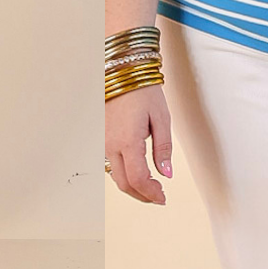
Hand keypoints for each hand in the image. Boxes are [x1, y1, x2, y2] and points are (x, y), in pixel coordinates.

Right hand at [105, 84, 172, 204]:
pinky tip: (136, 170)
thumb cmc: (142, 90)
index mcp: (128, 140)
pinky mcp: (100, 137)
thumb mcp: (162, 117)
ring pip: (115, 176)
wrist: (121, 71)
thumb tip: (166, 174)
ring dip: (133, 186)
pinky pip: (110, 163)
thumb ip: (163, 148)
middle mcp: (111, 144)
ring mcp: (103, 141)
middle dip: (143, 195)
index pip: (138, 179)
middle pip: (124, 183)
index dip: (152, 194)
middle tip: (159, 196)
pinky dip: (123, 173)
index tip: (163, 197)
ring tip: (150, 185)